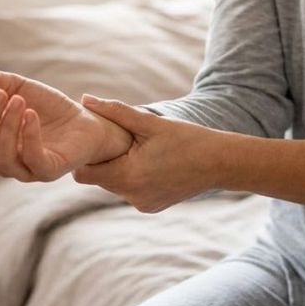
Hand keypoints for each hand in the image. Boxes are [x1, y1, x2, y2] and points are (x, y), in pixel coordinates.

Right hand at [0, 60, 134, 181]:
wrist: (86, 120)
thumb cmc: (48, 108)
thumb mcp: (18, 88)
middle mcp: (3, 161)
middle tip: (0, 94)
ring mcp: (25, 170)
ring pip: (1, 157)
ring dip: (6, 126)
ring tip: (18, 100)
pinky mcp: (49, 170)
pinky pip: (32, 160)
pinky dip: (28, 136)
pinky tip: (31, 114)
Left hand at [72, 95, 221, 211]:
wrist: (220, 163)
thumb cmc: (187, 139)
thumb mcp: (150, 123)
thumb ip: (115, 111)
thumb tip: (85, 99)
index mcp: (128, 176)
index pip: (84, 174)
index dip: (85, 156)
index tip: (95, 140)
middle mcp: (132, 196)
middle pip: (99, 179)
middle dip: (102, 160)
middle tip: (117, 140)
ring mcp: (142, 204)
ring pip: (115, 185)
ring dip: (119, 168)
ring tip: (136, 149)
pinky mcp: (151, 207)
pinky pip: (131, 191)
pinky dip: (133, 177)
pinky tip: (150, 163)